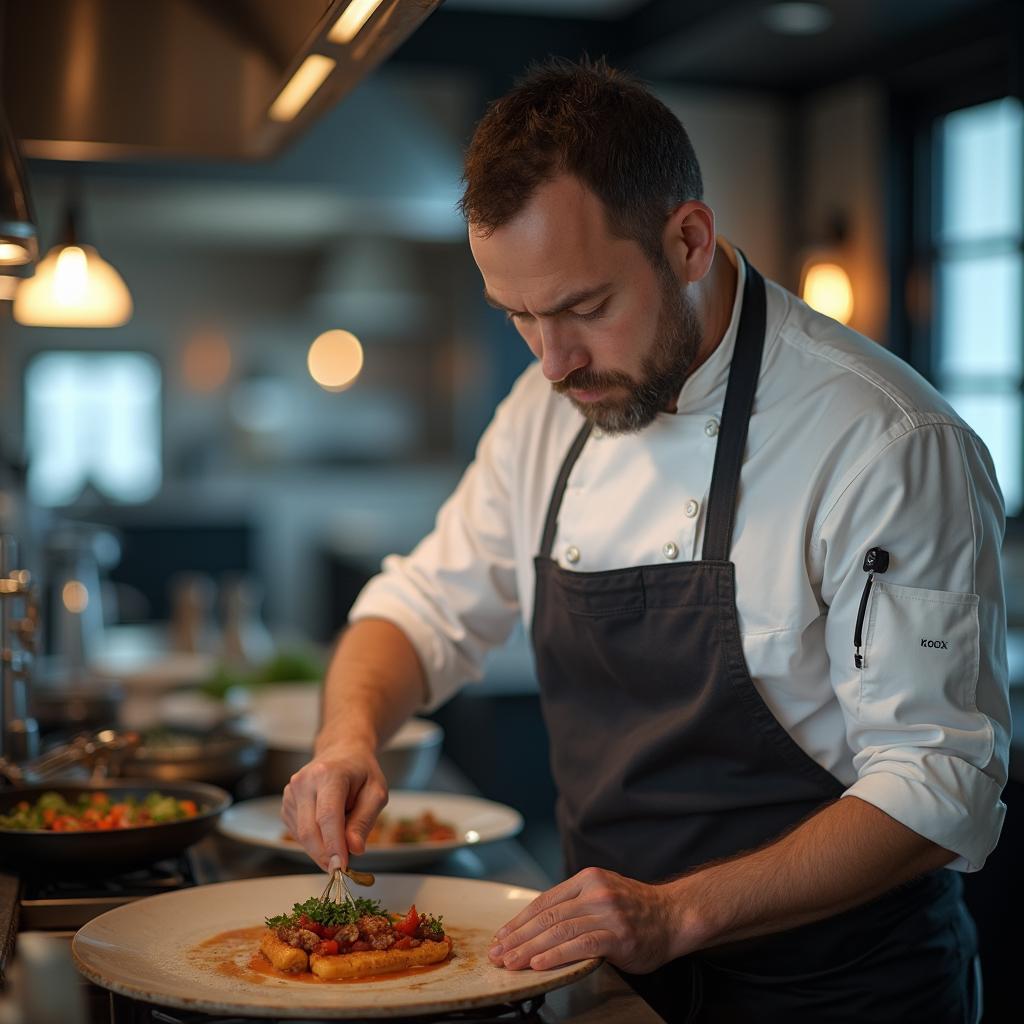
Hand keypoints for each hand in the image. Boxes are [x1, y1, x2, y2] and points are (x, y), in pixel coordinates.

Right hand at [280, 740, 387, 871]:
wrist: (341, 752)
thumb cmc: (361, 772)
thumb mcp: (376, 792)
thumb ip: (364, 821)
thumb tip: (353, 849)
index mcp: (328, 773)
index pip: (327, 816)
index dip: (333, 845)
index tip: (341, 867)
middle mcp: (304, 781)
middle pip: (310, 830)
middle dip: (326, 854)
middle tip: (343, 866)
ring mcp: (291, 792)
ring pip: (302, 836)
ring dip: (322, 847)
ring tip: (342, 829)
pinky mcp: (286, 804)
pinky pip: (298, 834)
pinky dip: (315, 841)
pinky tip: (328, 827)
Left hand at [488, 867, 686, 973]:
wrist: (675, 915)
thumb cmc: (637, 910)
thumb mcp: (603, 893)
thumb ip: (575, 904)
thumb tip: (538, 925)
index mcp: (587, 879)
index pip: (544, 901)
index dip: (519, 921)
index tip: (502, 937)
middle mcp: (594, 891)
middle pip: (546, 917)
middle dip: (518, 937)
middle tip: (498, 953)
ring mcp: (606, 912)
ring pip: (558, 930)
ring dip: (530, 949)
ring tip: (511, 962)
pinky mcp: (617, 934)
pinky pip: (580, 944)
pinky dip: (556, 954)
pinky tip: (540, 964)